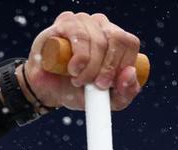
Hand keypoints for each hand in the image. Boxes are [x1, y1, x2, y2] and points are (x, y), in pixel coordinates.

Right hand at [23, 12, 142, 111]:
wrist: (47, 89)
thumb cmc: (77, 90)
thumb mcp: (106, 100)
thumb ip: (126, 93)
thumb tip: (130, 73)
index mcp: (115, 40)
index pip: (130, 43)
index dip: (123, 65)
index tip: (110, 85)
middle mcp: (101, 25)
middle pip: (118, 39)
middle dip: (108, 67)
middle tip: (97, 85)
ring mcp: (83, 21)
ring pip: (99, 41)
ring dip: (91, 68)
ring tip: (78, 80)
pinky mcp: (65, 22)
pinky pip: (80, 36)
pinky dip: (80, 57)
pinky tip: (73, 69)